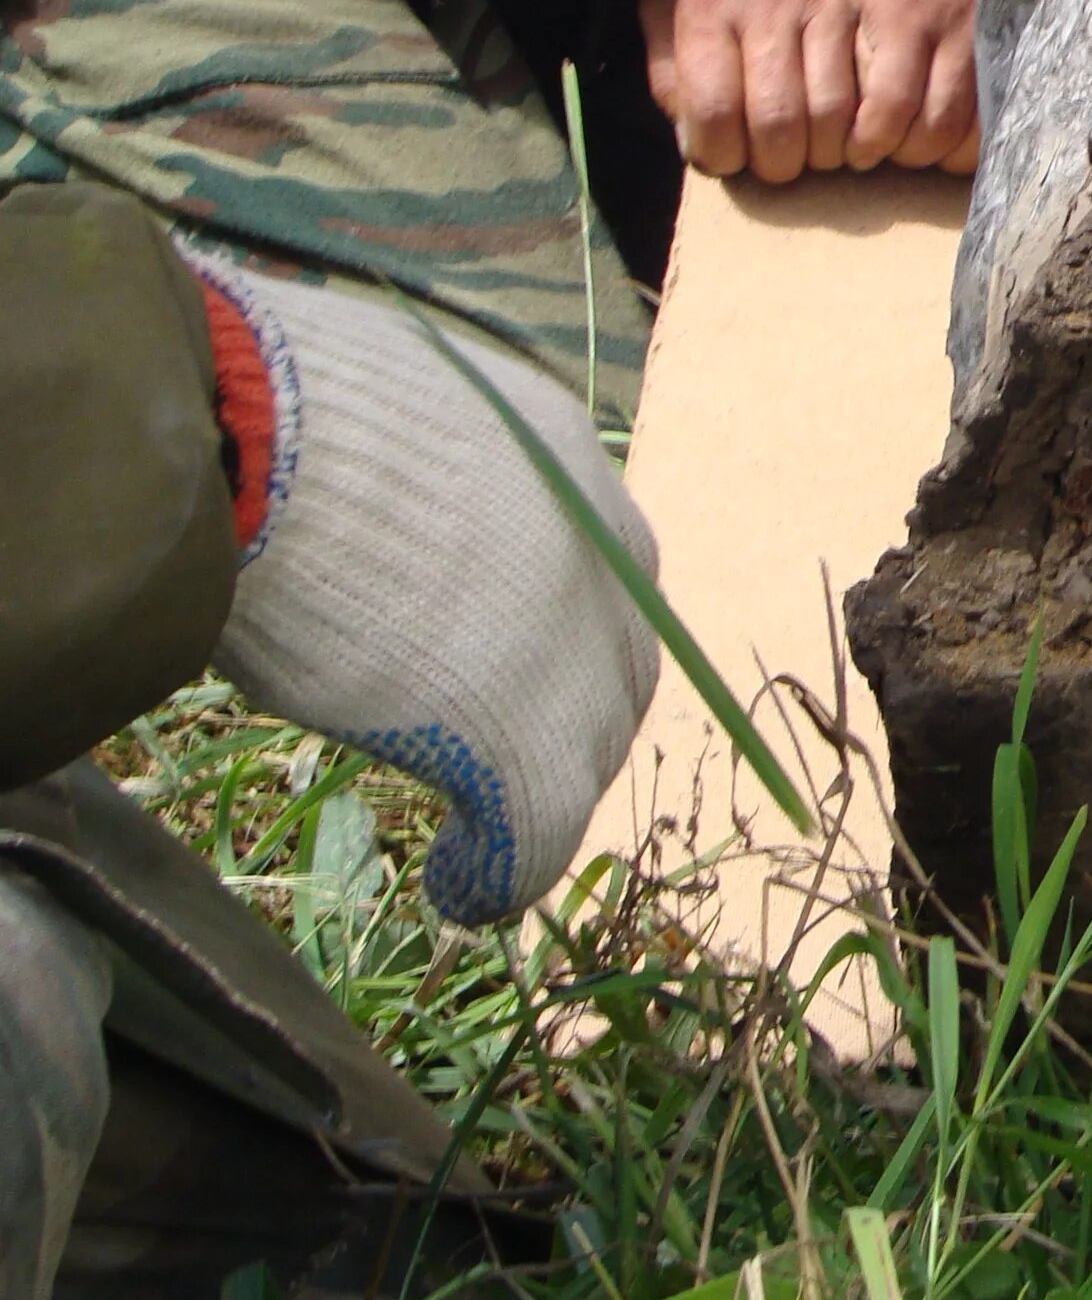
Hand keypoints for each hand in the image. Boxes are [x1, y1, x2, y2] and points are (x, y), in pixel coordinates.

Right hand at [193, 253, 659, 924]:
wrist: (269, 440)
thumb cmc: (279, 409)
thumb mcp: (384, 415)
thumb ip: (418, 474)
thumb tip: (360, 495)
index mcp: (561, 457)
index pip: (595, 567)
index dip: (554, 628)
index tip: (498, 663)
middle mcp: (598, 546)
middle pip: (614, 660)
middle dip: (566, 715)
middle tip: (493, 759)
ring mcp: (575, 645)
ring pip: (589, 744)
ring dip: (541, 790)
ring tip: (479, 836)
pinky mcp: (529, 737)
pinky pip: (538, 831)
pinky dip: (503, 871)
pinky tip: (459, 890)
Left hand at [640, 0, 866, 182]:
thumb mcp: (668, 10)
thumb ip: (669, 77)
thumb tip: (694, 143)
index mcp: (705, 3)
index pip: (712, 114)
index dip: (720, 157)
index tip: (729, 161)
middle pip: (778, 124)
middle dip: (778, 165)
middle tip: (780, 163)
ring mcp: (828, 1)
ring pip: (836, 116)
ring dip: (829, 154)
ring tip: (820, 149)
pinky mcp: (876, 5)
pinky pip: (884, 89)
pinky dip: (876, 126)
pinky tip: (861, 129)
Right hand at [788, 0, 982, 172]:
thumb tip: (996, 35)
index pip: (1020, 93)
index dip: (989, 136)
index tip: (960, 152)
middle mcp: (992, 12)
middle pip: (980, 121)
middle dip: (943, 154)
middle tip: (912, 160)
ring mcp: (951, 13)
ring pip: (937, 122)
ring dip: (905, 148)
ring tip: (878, 152)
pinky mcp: (902, 11)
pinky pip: (891, 102)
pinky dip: (874, 131)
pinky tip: (858, 137)